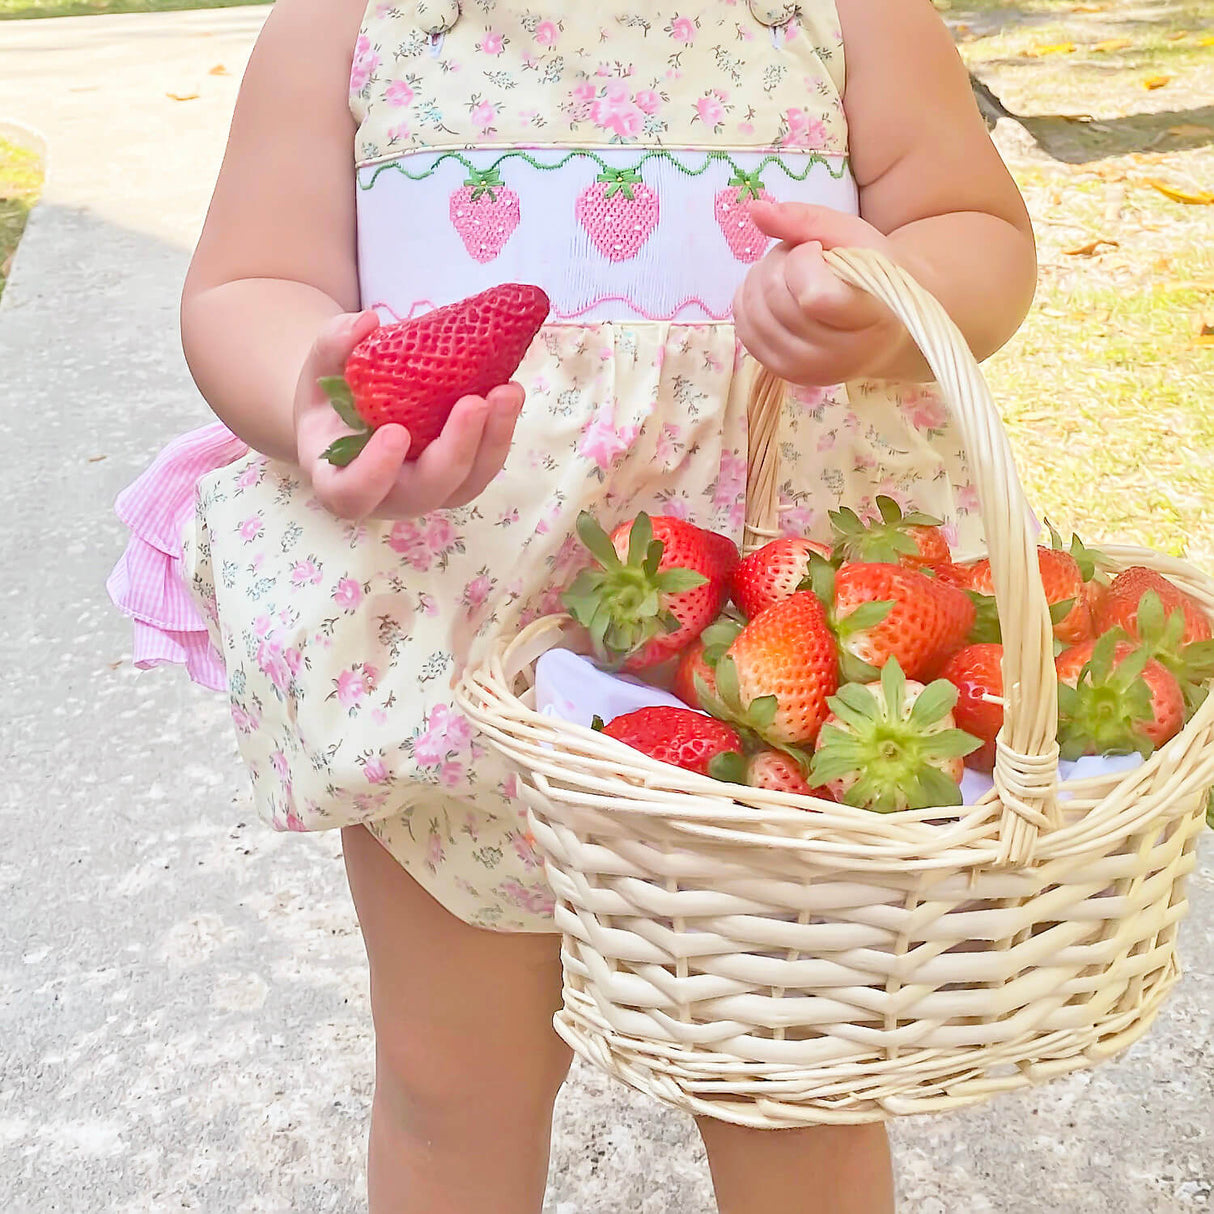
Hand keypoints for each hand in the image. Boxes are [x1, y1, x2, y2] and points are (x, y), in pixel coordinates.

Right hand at [294, 310, 526, 519]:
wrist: (355, 414)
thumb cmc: (330, 398)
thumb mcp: (320, 368)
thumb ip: (333, 345)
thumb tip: (368, 322)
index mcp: (338, 481)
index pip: (352, 494)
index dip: (375, 472)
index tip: (395, 433)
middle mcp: (387, 498)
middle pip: (425, 492)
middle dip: (455, 449)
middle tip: (474, 402)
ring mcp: (428, 492)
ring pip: (465, 484)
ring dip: (491, 441)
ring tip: (508, 392)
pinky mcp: (458, 478)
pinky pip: (484, 465)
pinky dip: (500, 431)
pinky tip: (509, 392)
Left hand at [733, 201, 908, 385]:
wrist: (883, 332)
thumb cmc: (873, 278)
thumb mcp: (855, 238)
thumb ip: (807, 221)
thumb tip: (754, 210)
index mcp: (869, 318)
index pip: (813, 297)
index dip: (803, 261)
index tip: (817, 250)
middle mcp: (837, 354)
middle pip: (776, 299)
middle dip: (780, 263)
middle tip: (803, 259)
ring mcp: (806, 369)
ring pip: (754, 313)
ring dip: (761, 279)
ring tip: (789, 275)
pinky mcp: (783, 373)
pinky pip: (744, 329)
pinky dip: (749, 301)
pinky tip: (772, 293)